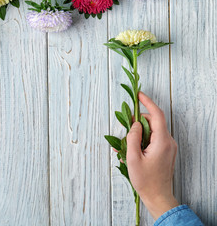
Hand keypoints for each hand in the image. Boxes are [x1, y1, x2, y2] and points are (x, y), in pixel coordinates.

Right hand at [126, 92, 178, 219]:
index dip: (147, 102)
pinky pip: (152, 140)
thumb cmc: (145, 180)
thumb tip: (134, 124)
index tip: (138, 95)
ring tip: (123, 147)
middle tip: (123, 130)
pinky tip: (129, 151)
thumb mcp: (133, 158)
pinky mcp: (164, 152)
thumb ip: (132, 137)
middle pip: (152, 122)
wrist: (158, 196)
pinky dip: (140, 141)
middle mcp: (168, 142)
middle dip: (136, 123)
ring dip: (136, 135)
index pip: (156, 114)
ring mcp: (167, 147)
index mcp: (162, 141)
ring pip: (151, 131)